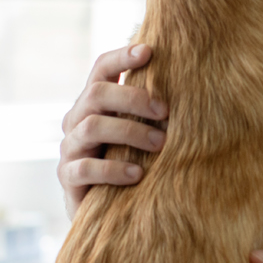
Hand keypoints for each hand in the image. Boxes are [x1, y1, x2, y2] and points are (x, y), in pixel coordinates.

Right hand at [58, 43, 167, 215]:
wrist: (108, 211)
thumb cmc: (132, 162)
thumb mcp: (140, 133)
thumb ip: (151, 111)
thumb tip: (195, 86)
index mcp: (93, 103)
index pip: (101, 68)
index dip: (122, 57)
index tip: (149, 51)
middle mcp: (76, 120)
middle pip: (96, 94)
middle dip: (133, 98)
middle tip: (165, 111)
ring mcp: (70, 148)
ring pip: (91, 127)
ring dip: (129, 132)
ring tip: (159, 144)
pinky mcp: (68, 177)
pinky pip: (86, 168)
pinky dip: (113, 169)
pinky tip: (137, 174)